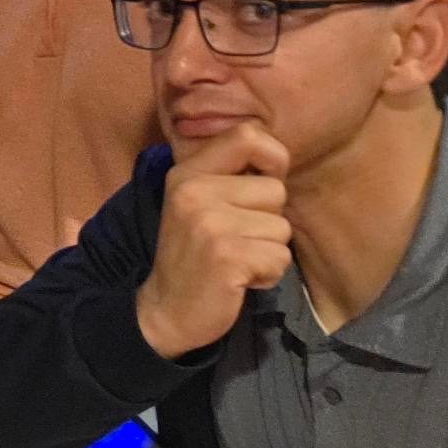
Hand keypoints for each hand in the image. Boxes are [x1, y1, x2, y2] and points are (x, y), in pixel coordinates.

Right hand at [135, 123, 291, 359]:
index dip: (272, 156)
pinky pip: (280, 257)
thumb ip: (227, 176)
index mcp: (187, 174)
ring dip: (268, 250)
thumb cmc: (193, 255)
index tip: (263, 182)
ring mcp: (208, 224)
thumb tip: (277, 156)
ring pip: (281, 228)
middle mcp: (194, 192)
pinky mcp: (226, 256)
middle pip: (275, 190)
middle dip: (268, 220)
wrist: (165, 311)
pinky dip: (268, 274)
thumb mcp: (197, 204)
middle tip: (235, 240)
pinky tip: (239, 279)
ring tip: (236, 260)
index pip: (247, 136)